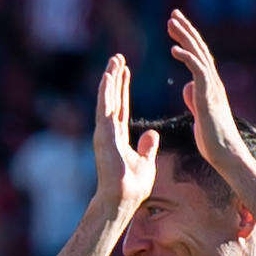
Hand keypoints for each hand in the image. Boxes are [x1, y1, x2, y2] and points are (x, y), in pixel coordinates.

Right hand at [88, 54, 156, 218]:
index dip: (123, 87)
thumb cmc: (132, 185)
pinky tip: (109, 76)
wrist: (123, 198)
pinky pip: (105, 109)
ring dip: (109, 79)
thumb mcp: (145, 162)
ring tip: (113, 59)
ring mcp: (104, 132)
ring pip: (106, 99)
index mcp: (119, 136)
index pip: (121, 106)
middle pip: (112, 98)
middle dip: (115, 77)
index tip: (125, 70)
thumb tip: (152, 135)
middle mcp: (108, 131)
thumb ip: (147, 147)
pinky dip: (106, 92)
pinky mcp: (104, 135)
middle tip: (117, 57)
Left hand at [163, 11, 246, 181]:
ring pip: (199, 55)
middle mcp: (213, 82)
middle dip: (186, 31)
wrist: (226, 155)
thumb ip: (195, 98)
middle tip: (173, 14)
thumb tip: (187, 85)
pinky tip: (173, 49)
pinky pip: (198, 71)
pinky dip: (187, 58)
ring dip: (186, 37)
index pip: (198, 57)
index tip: (175, 27)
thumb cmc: (213, 140)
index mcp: (209, 86)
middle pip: (199, 49)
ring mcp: (213, 88)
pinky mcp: (209, 97)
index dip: (187, 41)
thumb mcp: (199, 114)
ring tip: (172, 22)